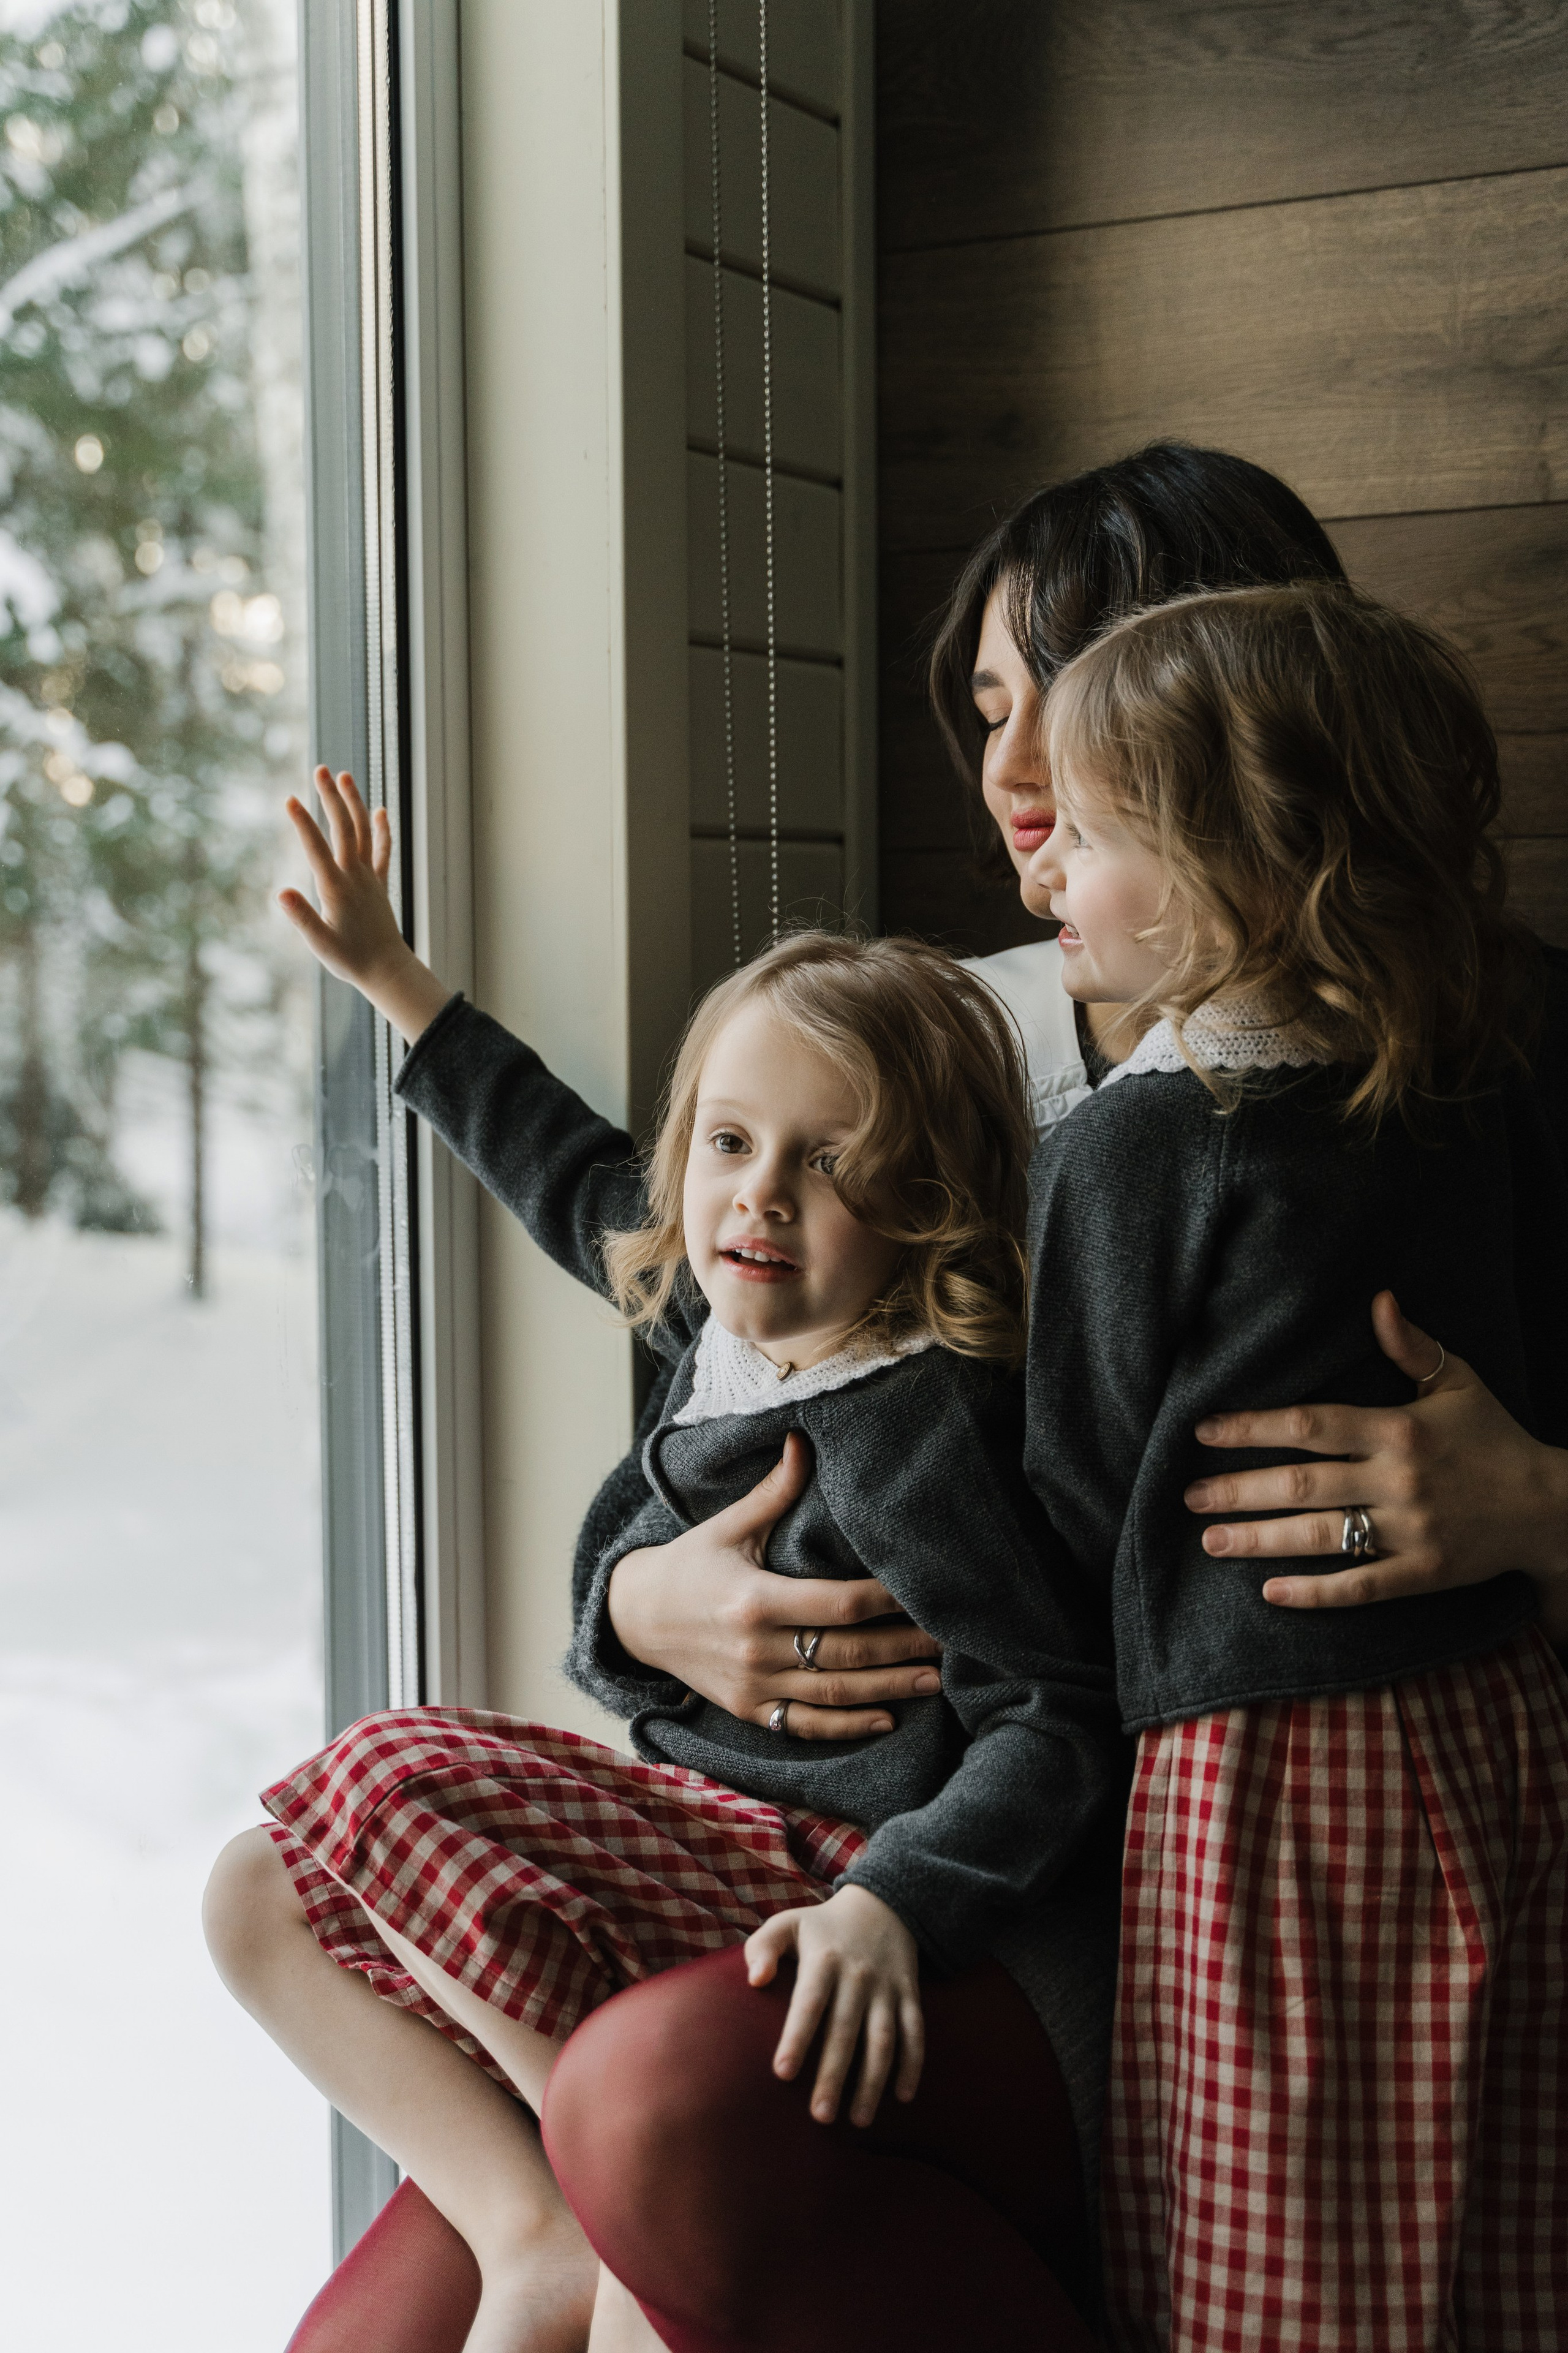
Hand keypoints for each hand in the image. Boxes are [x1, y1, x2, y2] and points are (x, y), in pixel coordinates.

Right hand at [279, 766, 451, 1042]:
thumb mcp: (319, 943)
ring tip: (343, 776)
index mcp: (336, 888)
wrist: (387, 970)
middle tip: (320, 769)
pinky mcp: (379, 884)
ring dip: (354, 802)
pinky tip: (379, 810)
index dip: (302, 823)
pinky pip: (382, 851)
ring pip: (363, 831)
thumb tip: (280, 893)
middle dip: (331, 797)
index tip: (288, 799)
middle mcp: (355, 876)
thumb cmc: (350, 960)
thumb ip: (302, 917)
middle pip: (344, 828)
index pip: (316, 848)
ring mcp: (370, 877)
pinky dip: (381, 829)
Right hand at [607, 1435, 944, 1738]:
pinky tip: (886, 1718)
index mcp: (756, 1600)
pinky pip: (804, 1726)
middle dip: (903, 1647)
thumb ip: (773, 1492)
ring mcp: (753, 1687)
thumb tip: (805, 1441)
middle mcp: (758, 1649)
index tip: (925, 1590)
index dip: (888, 1600)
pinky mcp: (749, 1711)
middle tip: (952, 1640)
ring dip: (890, 1688)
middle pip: (847, 1653)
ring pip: (834, 1694)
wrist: (635, 1619)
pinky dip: (846, 1727)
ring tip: (936, 1680)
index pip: (839, 1604)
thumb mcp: (727, 1526)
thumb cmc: (687, 1565)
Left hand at [746, 1883, 923, 2125]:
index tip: (782, 2073)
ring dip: (873, 2081)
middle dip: (833, 2076)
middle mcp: (858, 1975)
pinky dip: (913, 2065)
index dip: (796, 2038)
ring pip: (883, 2039)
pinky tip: (903, 2097)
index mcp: (823, 1959)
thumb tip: (754, 1981)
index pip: (809, 2002)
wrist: (882, 1904)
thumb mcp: (788, 1923)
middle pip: (846, 2031)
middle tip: (820, 2117)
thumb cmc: (821, 1926)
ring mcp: (887, 1987)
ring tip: (857, 2119)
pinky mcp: (909, 1995)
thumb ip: (763, 1948)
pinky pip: (915, 2032)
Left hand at [1185, 1290, 1567, 1637]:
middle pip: (1304, 1484)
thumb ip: (1411, 1347)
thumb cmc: (1494, 1438)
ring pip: (1322, 1537)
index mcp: (1400, 1429)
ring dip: (1261, 1539)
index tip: (1204, 1432)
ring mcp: (1412, 1531)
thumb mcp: (1458, 1383)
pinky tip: (1270, 1592)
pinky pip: (1361, 1587)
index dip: (1253, 1428)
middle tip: (1188, 1494)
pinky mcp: (1424, 1574)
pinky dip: (1315, 1593)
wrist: (1549, 1507)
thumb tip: (1379, 1300)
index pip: (1311, 1425)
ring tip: (1210, 1539)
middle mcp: (1400, 1479)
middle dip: (1240, 1489)